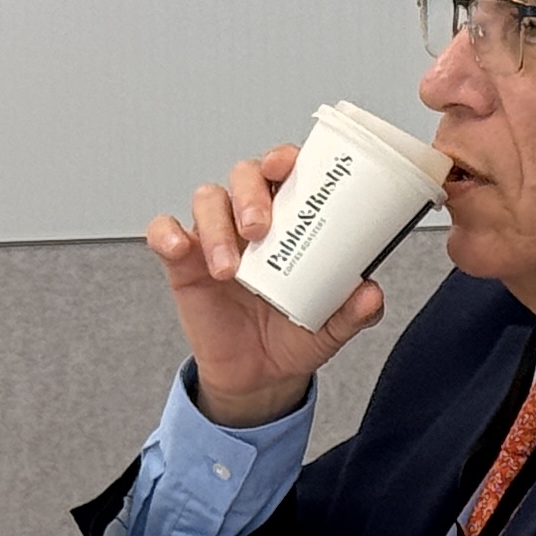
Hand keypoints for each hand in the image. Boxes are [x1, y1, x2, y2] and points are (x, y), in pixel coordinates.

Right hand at [145, 141, 390, 424]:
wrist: (261, 376)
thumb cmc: (294, 334)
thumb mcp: (331, 327)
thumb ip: (353, 311)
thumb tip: (371, 293)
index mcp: (291, 219)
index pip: (286, 171)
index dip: (284, 158)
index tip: (287, 166)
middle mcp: (251, 219)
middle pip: (245, 175)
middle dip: (250, 193)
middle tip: (259, 228)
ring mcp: (215, 237)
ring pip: (207, 199)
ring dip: (216, 225)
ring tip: (230, 269)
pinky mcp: (183, 262)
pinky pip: (164, 233)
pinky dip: (166, 234)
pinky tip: (180, 248)